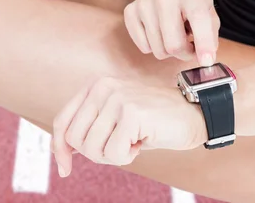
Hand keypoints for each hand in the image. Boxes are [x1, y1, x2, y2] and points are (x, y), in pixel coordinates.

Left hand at [51, 77, 206, 177]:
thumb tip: (63, 151)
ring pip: (92, 148)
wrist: (194, 114)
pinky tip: (142, 142)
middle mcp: (104, 87)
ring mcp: (117, 98)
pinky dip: (127, 156)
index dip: (60, 149)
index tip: (65, 169)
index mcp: (97, 86)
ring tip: (133, 142)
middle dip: (96, 153)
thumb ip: (91, 126)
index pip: (63, 122)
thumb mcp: (117, 119)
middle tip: (120, 147)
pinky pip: (113, 153)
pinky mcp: (131, 113)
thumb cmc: (155, 121)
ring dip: (114, 155)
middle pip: (75, 139)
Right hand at [124, 0, 219, 65]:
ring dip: (170, 51)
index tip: (207, 61)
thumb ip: (211, 35)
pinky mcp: (130, 11)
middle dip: (185, 54)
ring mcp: (144, 2)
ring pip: (158, 49)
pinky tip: (160, 32)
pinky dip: (155, 47)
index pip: (198, 19)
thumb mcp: (209, 12)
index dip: (204, 43)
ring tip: (175, 35)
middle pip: (174, 44)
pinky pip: (144, 47)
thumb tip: (206, 59)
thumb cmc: (190, 4)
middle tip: (190, 47)